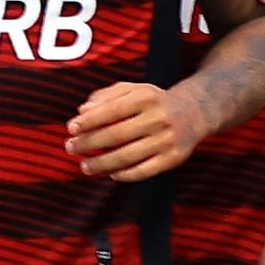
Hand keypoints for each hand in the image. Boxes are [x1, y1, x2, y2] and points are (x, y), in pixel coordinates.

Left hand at [67, 77, 195, 182]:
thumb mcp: (132, 89)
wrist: (194, 113)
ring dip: (101, 164)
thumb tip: (82, 111)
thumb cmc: (152, 101)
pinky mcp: (174, 158)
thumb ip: (105, 96)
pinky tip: (110, 174)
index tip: (70, 128)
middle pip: (116, 135)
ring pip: (128, 156)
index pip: (111, 111)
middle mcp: (159, 118)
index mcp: (146, 97)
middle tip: (70, 148)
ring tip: (84, 166)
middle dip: (88, 143)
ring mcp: (168, 140)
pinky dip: (124, 175)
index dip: (88, 121)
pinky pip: (144, 171)